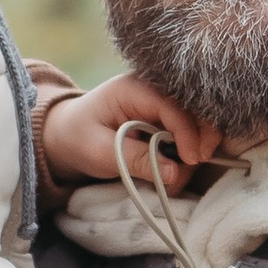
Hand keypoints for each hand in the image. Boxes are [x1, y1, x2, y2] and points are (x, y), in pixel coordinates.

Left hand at [37, 72, 217, 195]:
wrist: (66, 135)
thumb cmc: (78, 138)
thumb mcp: (100, 152)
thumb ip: (136, 160)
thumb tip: (175, 172)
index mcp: (134, 88)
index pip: (173, 106)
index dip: (187, 133)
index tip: (191, 160)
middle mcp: (153, 90)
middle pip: (194, 108)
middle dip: (201, 138)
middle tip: (194, 165)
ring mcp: (161, 103)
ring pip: (196, 122)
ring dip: (194, 149)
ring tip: (175, 178)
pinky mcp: (164, 118)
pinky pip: (187, 132)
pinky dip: (186, 153)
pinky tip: (173, 171)